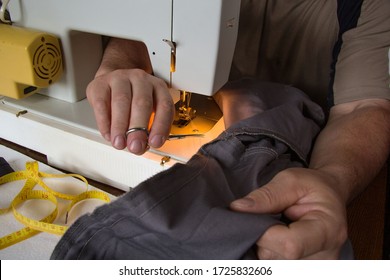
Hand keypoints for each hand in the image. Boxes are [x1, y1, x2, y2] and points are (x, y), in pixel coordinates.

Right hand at [86, 69, 174, 154]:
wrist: (111, 80)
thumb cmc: (132, 99)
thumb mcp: (148, 111)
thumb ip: (149, 128)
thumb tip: (142, 147)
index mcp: (158, 87)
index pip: (164, 105)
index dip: (161, 125)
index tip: (155, 143)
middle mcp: (141, 79)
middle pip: (142, 103)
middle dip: (138, 128)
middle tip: (135, 146)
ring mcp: (120, 78)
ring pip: (121, 102)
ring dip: (120, 127)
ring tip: (120, 143)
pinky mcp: (100, 84)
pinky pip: (102, 103)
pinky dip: (104, 122)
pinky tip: (108, 134)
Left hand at [230, 167, 347, 258]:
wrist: (329, 195)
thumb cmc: (312, 186)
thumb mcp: (290, 180)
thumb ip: (266, 196)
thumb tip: (237, 208)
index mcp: (328, 230)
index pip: (289, 245)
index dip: (264, 233)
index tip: (253, 216)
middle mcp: (327, 256)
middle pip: (277, 257)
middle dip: (262, 237)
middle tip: (267, 216)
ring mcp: (317, 267)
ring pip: (272, 264)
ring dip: (265, 244)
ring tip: (275, 225)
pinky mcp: (305, 269)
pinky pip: (275, 265)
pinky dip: (269, 251)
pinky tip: (275, 237)